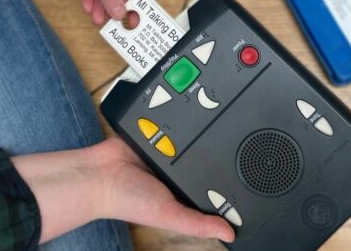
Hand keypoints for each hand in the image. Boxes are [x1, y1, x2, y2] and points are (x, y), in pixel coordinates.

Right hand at [12, 137, 234, 243]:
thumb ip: (197, 224)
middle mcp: (178, 171)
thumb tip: (229, 233)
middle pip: (207, 160)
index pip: (213, 187)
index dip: (230, 182)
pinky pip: (174, 125)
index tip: (251, 175)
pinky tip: (190, 117)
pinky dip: (179, 121)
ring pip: (193, 139)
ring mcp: (168, 151)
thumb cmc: (128, 200)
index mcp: (183, 192)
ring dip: (199, 132)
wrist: (99, 174)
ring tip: (217, 124)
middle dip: (218, 152)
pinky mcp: (157, 134)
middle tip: (239, 140)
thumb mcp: (169, 215)